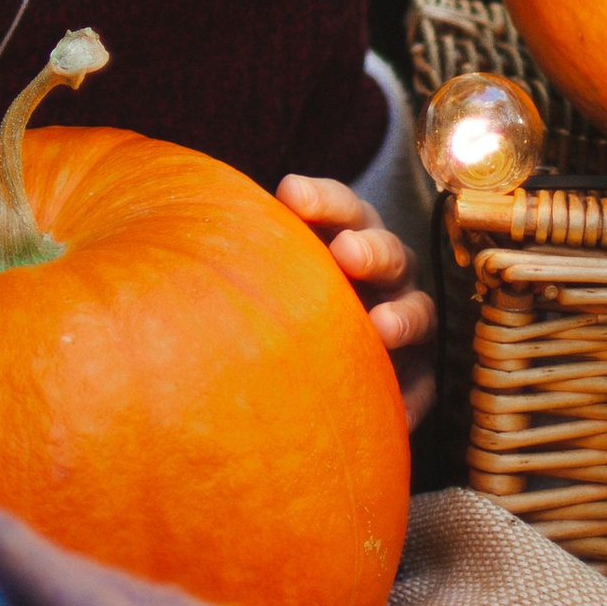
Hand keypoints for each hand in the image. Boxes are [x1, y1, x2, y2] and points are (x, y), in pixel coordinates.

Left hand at [277, 175, 437, 433]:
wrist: (310, 366)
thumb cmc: (283, 296)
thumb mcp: (272, 268)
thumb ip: (253, 250)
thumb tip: (185, 228)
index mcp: (349, 234)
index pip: (342, 207)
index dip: (321, 199)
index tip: (289, 193)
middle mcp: (385, 271)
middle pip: (387, 252)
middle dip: (369, 249)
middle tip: (346, 252)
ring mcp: (406, 317)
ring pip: (417, 310)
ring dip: (401, 317)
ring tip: (381, 328)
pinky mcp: (416, 372)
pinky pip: (421, 385)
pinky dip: (410, 395)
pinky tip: (396, 412)